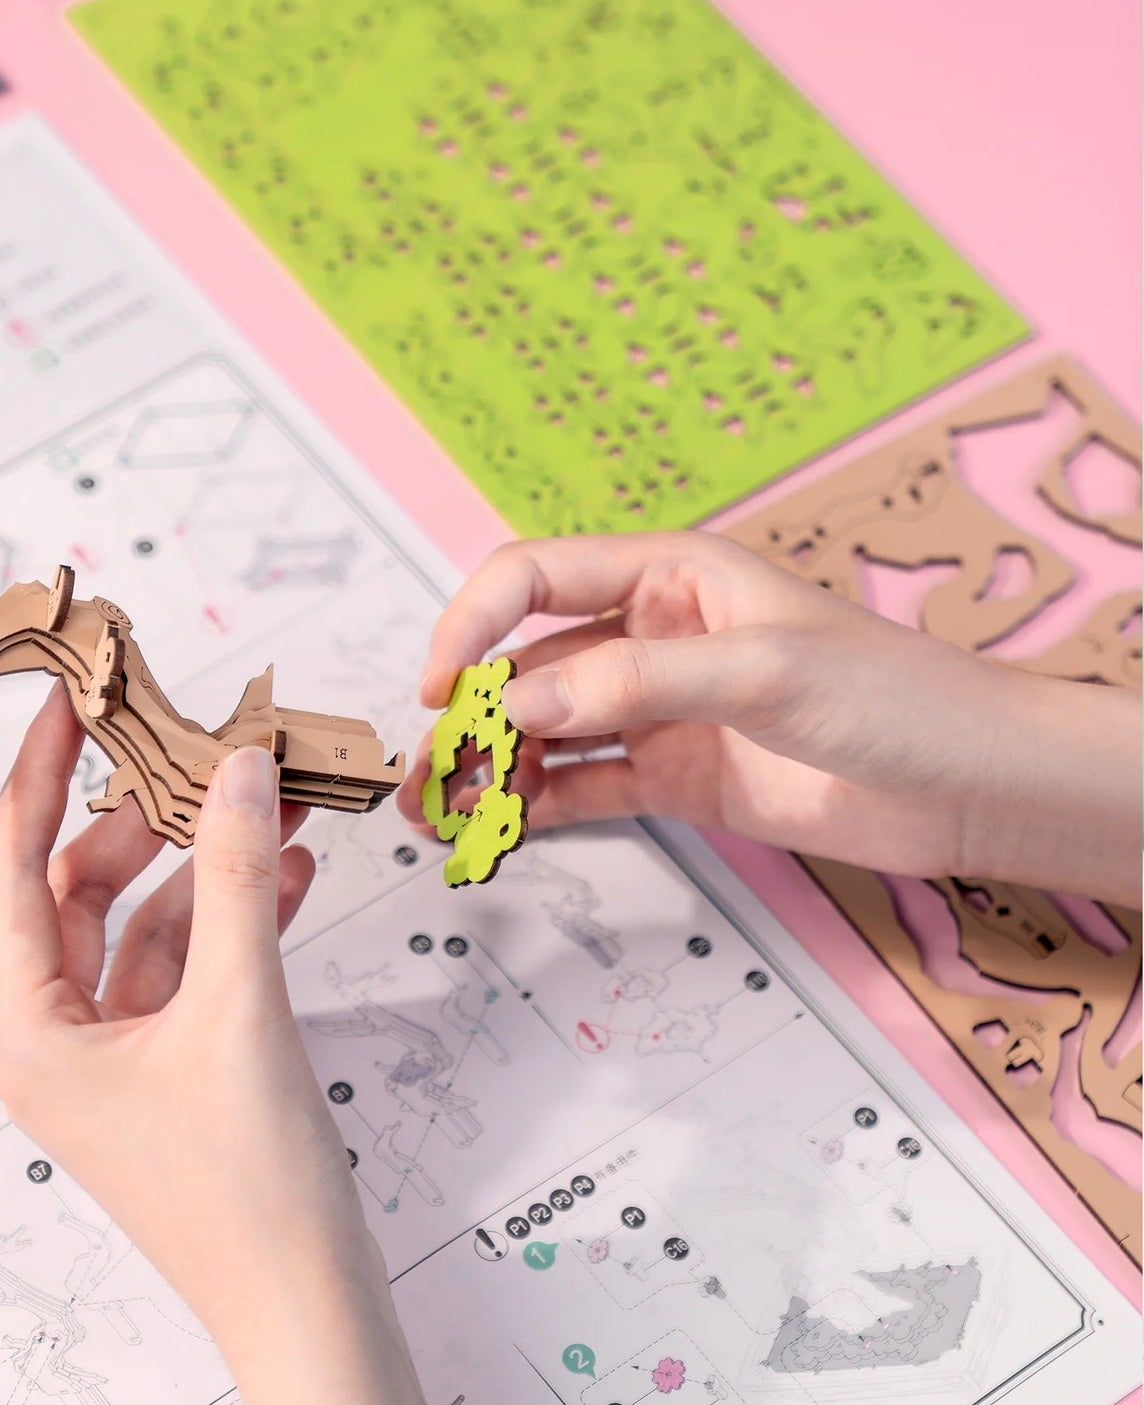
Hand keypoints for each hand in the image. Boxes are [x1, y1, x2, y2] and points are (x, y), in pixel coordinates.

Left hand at [0, 688, 424, 1404]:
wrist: (309, 1303)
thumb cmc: (248, 1194)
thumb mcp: (239, 1009)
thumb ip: (236, 877)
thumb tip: (238, 771)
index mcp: (30, 1029)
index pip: (14, 868)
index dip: (39, 775)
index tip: (69, 702)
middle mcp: (58, 1035)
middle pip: (87, 887)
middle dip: (152, 817)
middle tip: (203, 749)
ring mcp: (118, 1050)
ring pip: (151, 921)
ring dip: (210, 863)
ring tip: (271, 802)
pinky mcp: (174, 1061)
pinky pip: (194, 962)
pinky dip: (237, 914)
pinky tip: (289, 873)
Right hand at [400, 532, 1139, 900]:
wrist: (974, 789)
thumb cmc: (895, 696)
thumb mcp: (761, 669)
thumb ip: (632, 681)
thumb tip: (514, 703)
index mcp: (668, 575)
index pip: (534, 577)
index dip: (473, 622)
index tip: (440, 686)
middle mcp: (652, 636)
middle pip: (527, 663)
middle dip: (469, 713)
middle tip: (430, 773)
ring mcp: (661, 710)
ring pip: (546, 730)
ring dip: (491, 766)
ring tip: (444, 814)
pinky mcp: (678, 776)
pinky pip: (586, 785)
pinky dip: (536, 806)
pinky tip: (499, 830)